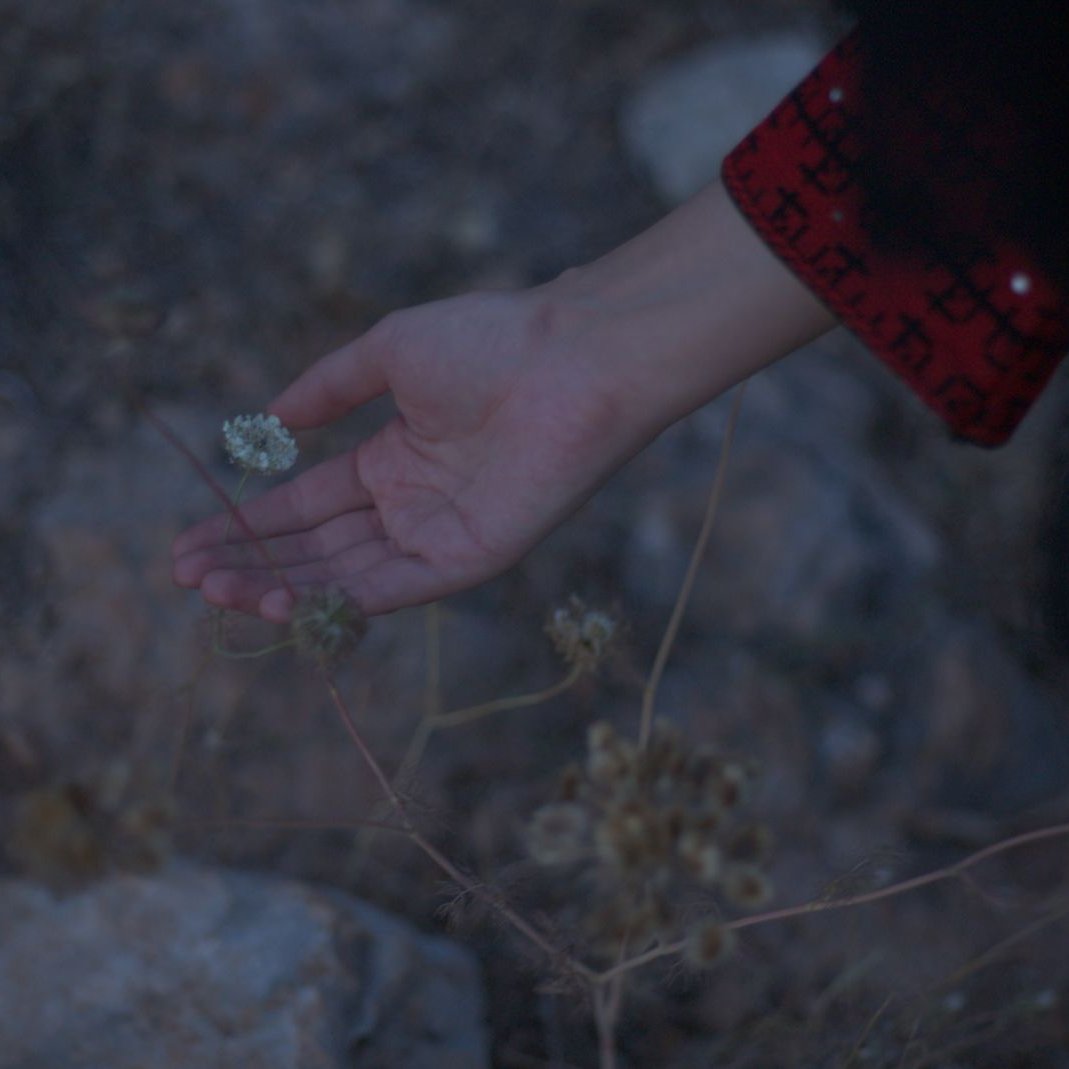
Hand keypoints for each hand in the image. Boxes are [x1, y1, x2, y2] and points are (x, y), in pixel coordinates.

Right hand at [172, 182, 833, 618]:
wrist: (569, 356)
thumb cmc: (489, 341)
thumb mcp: (387, 352)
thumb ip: (329, 388)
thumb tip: (270, 417)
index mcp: (392, 462)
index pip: (307, 506)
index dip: (249, 526)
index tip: (189, 544)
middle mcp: (411, 506)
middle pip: (318, 548)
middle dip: (252, 563)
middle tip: (189, 577)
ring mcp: (439, 535)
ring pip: (347, 576)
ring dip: (280, 586)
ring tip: (216, 590)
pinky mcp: (470, 559)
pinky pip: (395, 588)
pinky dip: (340, 600)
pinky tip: (282, 599)